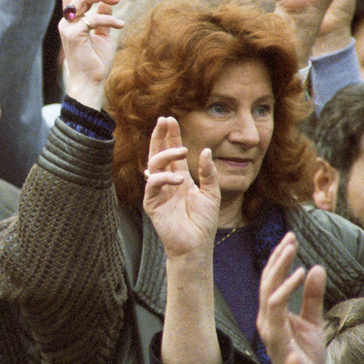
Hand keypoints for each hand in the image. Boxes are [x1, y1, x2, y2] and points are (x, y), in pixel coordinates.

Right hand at [58, 0, 126, 106]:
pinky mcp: (73, 35)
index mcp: (71, 21)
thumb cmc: (96, 61)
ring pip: (81, 0)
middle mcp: (66, 22)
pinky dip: (109, 19)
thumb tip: (108, 1)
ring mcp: (68, 28)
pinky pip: (93, 19)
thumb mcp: (103, 35)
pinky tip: (121, 24)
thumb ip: (103, 17)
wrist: (91, 82)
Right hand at [142, 117, 219, 259]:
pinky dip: (164, 179)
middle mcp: (166, 182)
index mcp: (179, 177)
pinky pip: (153, 185)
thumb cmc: (203, 222)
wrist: (196, 244)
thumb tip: (204, 151)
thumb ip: (207, 172)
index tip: (170, 119)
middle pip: (158, 153)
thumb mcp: (211, 193)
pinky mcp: (152, 203)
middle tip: (164, 120)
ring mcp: (157, 192)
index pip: (171, 152)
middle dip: (159, 136)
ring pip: (153, 165)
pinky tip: (178, 180)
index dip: (170, 136)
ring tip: (181, 151)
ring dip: (165, 154)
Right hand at [257, 232, 325, 363]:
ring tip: (292, 249)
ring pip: (268, 288)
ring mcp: (267, 325)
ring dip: (279, 266)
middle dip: (278, 257)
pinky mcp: (274, 334)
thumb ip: (313, 297)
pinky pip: (276, 306)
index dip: (279, 259)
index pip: (271, 280)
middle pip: (267, 279)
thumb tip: (316, 268)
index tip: (291, 239)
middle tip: (291, 237)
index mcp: (271, 312)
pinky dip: (287, 288)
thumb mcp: (313, 322)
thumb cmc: (305, 357)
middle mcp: (265, 316)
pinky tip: (300, 274)